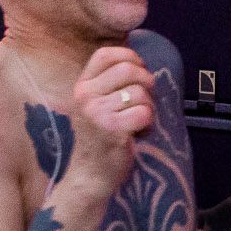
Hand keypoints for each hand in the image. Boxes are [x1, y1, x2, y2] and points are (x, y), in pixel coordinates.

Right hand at [66, 46, 153, 190]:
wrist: (89, 176)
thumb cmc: (98, 139)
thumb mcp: (94, 105)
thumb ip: (108, 84)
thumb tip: (137, 62)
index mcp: (82, 87)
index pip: (105, 54)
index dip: (129, 56)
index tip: (139, 71)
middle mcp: (86, 97)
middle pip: (129, 69)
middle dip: (146, 82)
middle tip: (145, 100)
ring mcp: (98, 113)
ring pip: (140, 93)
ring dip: (148, 108)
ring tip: (136, 123)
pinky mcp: (113, 130)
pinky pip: (145, 113)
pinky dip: (148, 125)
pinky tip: (137, 134)